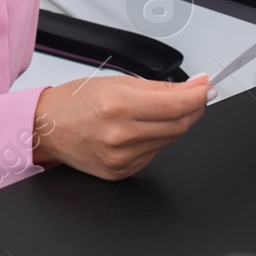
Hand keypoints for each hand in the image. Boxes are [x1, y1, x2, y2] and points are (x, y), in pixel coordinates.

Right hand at [31, 73, 211, 179]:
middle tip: (195, 95)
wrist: (47, 128)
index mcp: (118, 106)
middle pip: (179, 124)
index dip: (199, 96)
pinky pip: (154, 154)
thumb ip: (160, 87)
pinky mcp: (122, 172)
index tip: (207, 87)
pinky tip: (139, 130)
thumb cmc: (76, 101)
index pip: (176, 105)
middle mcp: (120, 135)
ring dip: (173, 123)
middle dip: (193, 108)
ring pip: (170, 140)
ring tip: (155, 111)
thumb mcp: (116, 82)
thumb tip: (195, 87)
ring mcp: (122, 158)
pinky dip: (155, 139)